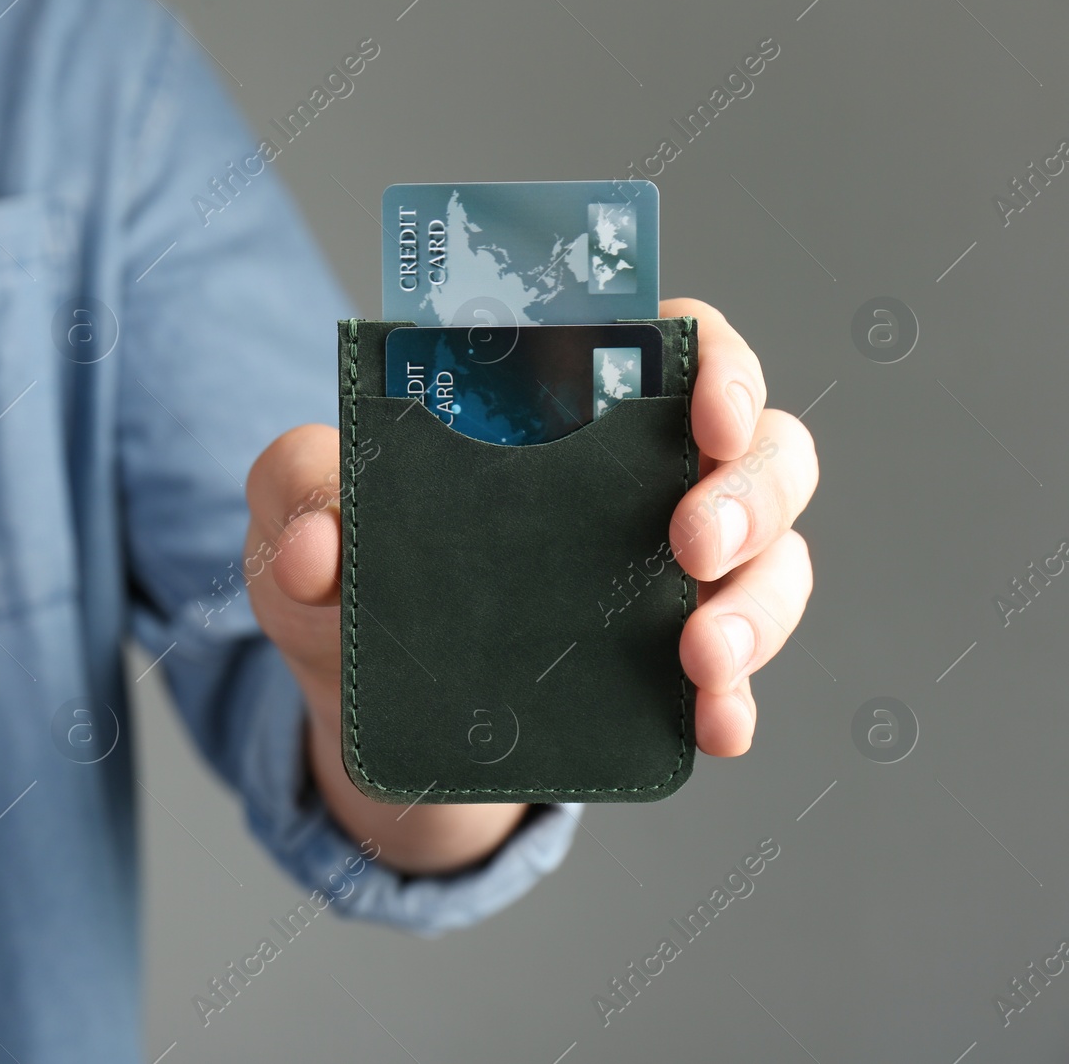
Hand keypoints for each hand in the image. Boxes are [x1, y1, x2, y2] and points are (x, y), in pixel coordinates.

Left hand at [244, 299, 816, 872]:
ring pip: (775, 556)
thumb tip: (320, 544)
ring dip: (756, 601)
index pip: (674, 343)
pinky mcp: (666, 665)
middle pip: (760, 447)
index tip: (705, 408)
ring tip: (700, 655)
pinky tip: (718, 723)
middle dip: (750, 489)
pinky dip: (738, 697)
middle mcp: (636, 480)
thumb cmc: (339, 585)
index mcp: (560, 409)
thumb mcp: (294, 527)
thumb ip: (293, 500)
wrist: (356, 715)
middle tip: (693, 542)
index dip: (716, 360)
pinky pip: (738, 671)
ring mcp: (664, 575)